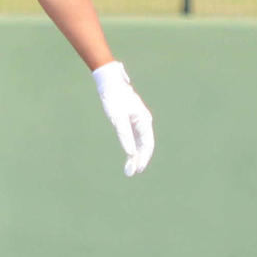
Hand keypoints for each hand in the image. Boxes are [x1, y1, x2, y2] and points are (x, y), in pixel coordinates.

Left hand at [92, 60, 154, 176]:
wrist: (109, 82)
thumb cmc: (114, 98)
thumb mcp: (117, 118)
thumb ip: (124, 135)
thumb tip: (130, 153)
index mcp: (144, 121)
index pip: (147, 145)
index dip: (143, 158)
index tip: (137, 170)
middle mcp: (143, 122)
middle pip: (144, 145)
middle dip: (138, 160)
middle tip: (130, 173)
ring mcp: (138, 121)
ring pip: (139, 142)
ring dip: (135, 156)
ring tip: (128, 169)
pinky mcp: (130, 120)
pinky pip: (134, 137)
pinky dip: (132, 148)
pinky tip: (128, 155)